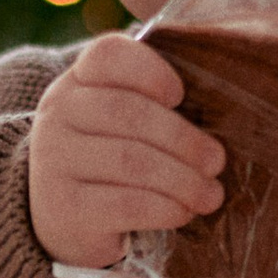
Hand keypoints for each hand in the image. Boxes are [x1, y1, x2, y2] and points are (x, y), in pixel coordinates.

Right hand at [28, 33, 224, 269]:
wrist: (61, 222)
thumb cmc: (109, 164)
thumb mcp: (120, 123)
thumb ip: (154, 103)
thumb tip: (223, 106)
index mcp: (77, 82)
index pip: (108, 55)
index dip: (151, 71)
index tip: (181, 97)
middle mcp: (58, 114)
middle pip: (127, 112)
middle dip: (183, 139)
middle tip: (216, 162)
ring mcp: (54, 160)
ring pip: (131, 161)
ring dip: (183, 180)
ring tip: (210, 195)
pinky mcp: (65, 208)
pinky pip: (127, 204)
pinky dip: (165, 208)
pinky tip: (182, 213)